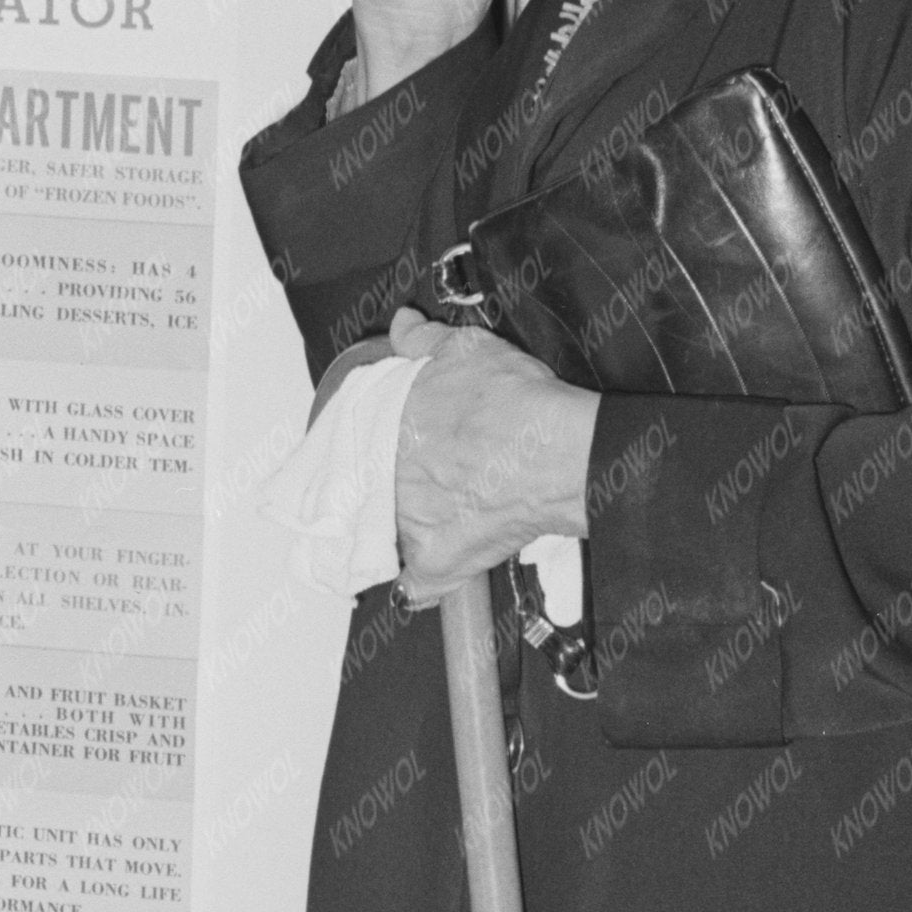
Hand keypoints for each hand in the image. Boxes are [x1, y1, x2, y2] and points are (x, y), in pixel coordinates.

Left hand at [388, 311, 599, 597]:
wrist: (557, 453)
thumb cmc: (516, 404)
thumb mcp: (467, 350)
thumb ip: (423, 340)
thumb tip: (404, 326)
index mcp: (387, 426)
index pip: (355, 444)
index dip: (373, 450)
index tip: (390, 452)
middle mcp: (387, 475)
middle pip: (367, 489)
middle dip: (387, 488)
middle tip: (423, 484)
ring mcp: (406, 521)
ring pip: (384, 534)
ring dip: (399, 530)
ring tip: (431, 522)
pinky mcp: (435, 559)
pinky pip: (415, 586)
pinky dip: (421, 586)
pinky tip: (426, 579)